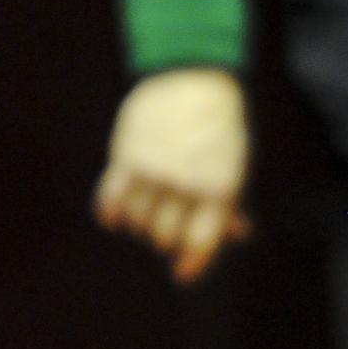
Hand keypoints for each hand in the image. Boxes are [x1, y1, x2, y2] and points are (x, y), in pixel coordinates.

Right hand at [94, 68, 248, 282]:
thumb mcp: (232, 161)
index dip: (192, 262)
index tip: (182, 272)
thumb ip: (228, 199)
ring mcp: (154, 171)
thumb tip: (236, 234)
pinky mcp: (126, 157)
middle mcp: (186, 183)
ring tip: (147, 206)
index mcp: (219, 187)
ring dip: (141, 221)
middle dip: (166, 235)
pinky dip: (111, 212)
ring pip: (138, 221)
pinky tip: (113, 216)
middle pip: (165, 235)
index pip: (201, 240)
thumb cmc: (217, 123)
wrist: (190, 76)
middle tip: (166, 223)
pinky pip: (111, 199)